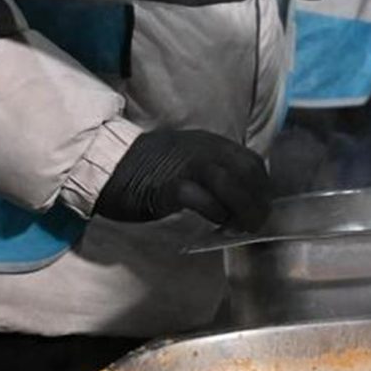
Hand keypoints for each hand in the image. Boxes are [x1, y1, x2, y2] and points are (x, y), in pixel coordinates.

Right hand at [94, 128, 272, 228]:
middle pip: (246, 171)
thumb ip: (212, 172)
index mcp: (210, 143)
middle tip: (253, 223)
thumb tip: (237, 199)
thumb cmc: (147, 168)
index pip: (251, 162)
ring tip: (237, 227)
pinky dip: (213, 212)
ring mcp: (185, 165)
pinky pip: (200, 198)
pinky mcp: (168, 185)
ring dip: (240, 209)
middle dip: (257, 201)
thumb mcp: (187, 160)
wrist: (108, 164)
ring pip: (229, 182)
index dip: (261, 187)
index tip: (259, 208)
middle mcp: (203, 150)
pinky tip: (213, 223)